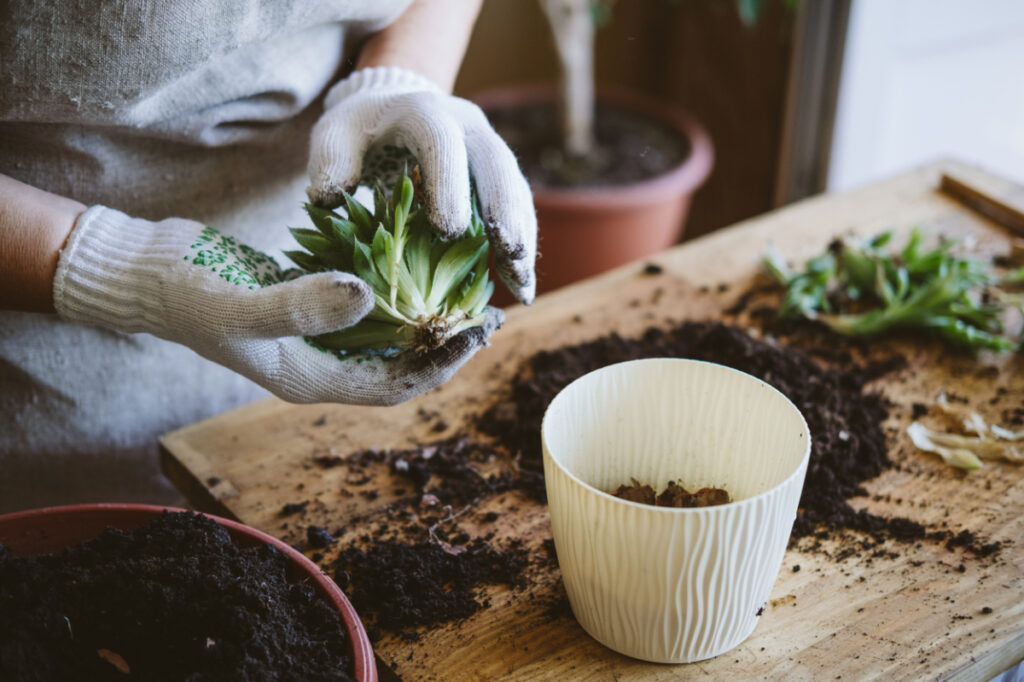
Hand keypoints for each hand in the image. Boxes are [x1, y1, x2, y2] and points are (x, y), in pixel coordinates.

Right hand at [53, 207, 503, 404]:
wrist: (148, 270)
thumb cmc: (186, 293)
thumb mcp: (241, 304)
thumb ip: (303, 306)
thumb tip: (372, 297)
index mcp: (310, 379)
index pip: (395, 386)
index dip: (440, 364)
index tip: (476, 331)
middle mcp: (320, 364)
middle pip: (400, 367)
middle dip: (445, 345)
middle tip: (488, 313)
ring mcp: (315, 337)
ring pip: (388, 339)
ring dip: (427, 320)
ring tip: (466, 293)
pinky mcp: (311, 305)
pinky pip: (368, 309)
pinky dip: (398, 294)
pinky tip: (420, 267)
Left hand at [307, 66, 536, 304]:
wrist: (392, 106)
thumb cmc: (361, 128)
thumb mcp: (335, 133)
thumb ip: (330, 159)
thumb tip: (328, 198)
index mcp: (425, 112)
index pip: (442, 143)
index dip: (449, 185)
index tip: (448, 230)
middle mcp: (467, 126)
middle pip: (496, 164)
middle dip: (506, 211)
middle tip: (511, 254)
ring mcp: (488, 148)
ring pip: (515, 187)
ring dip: (523, 234)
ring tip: (522, 281)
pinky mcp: (498, 174)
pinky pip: (517, 206)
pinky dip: (522, 242)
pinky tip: (521, 281)